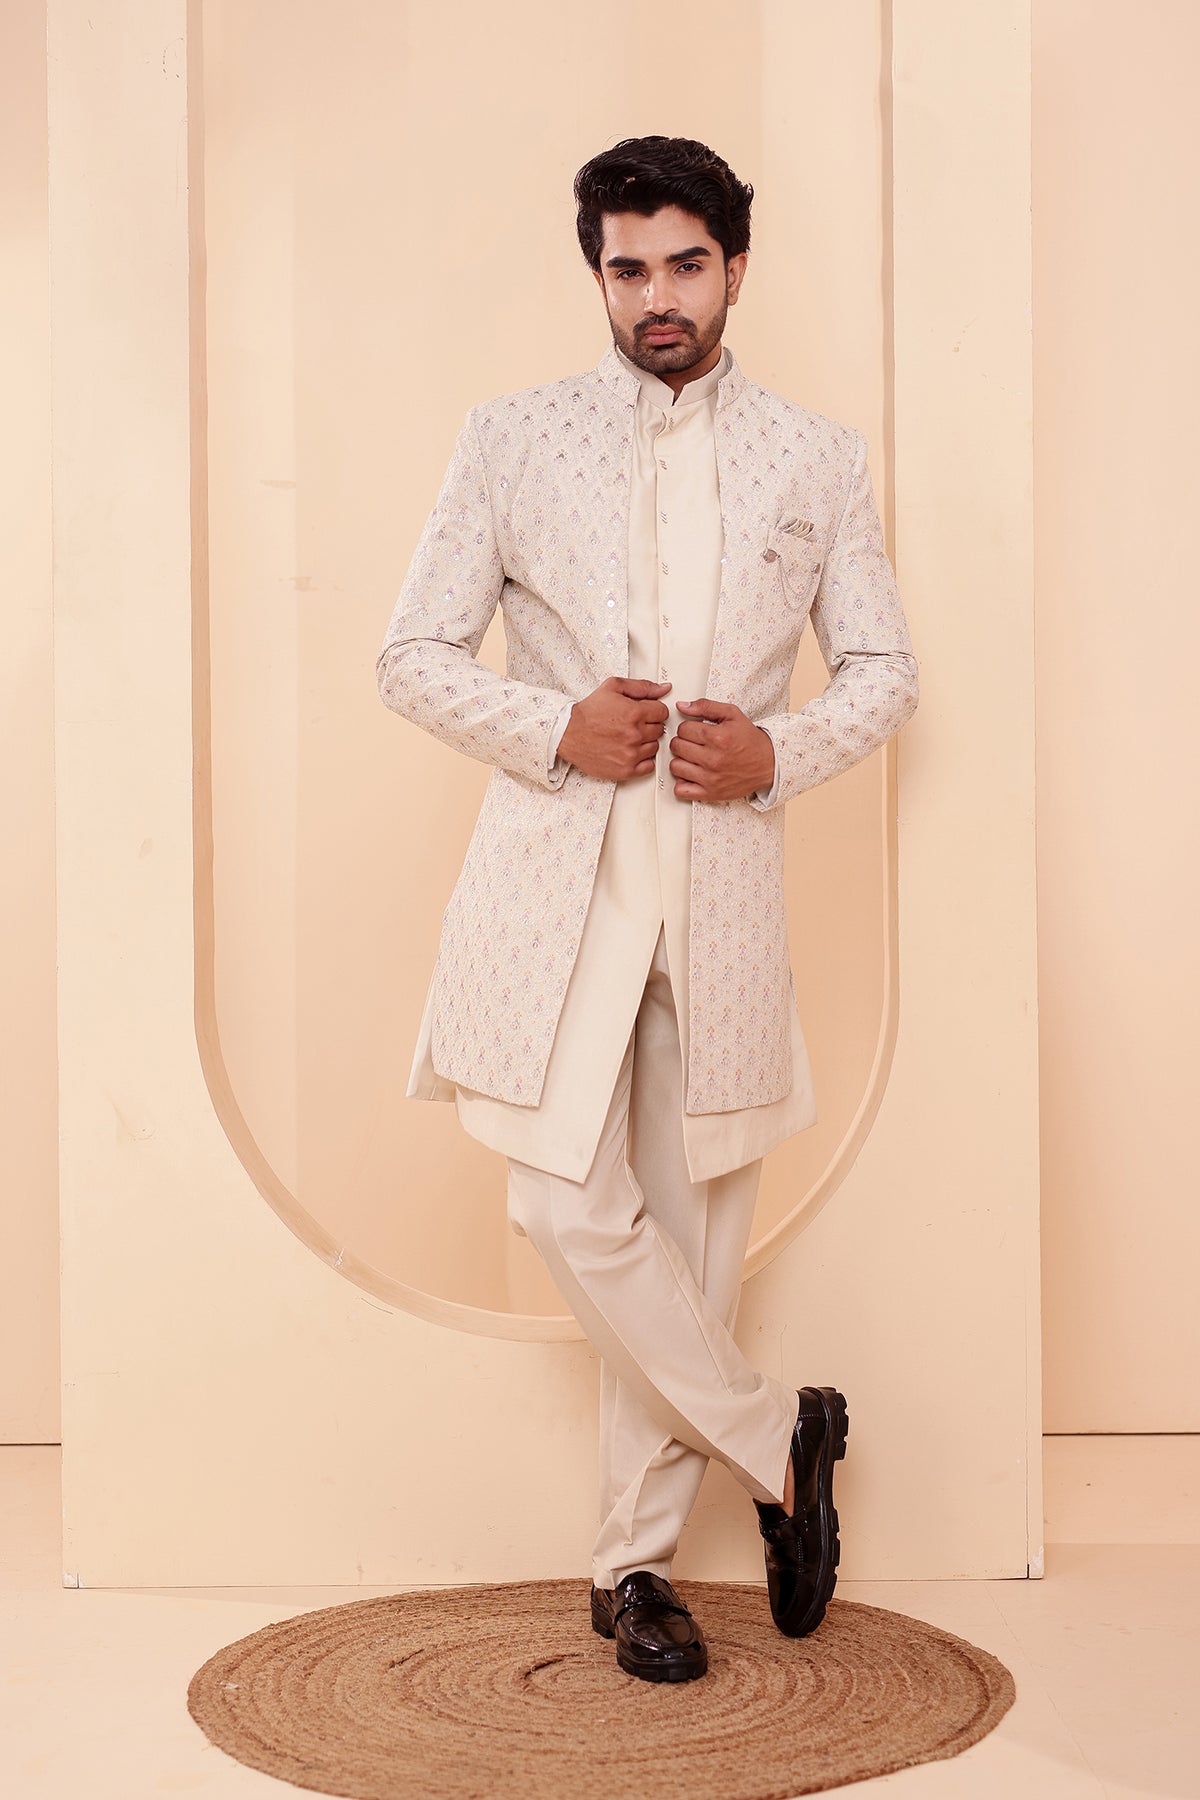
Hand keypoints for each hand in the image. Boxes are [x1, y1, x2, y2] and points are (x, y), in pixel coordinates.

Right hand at [558, 676, 672, 780]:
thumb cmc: (589, 711)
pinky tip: (630, 751)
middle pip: (660, 730)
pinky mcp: (626, 770)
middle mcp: (635, 734)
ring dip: (646, 742)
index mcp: (635, 713)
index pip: (663, 712)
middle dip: (649, 725)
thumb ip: (642, 687)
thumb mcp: (614, 687)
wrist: (568, 733)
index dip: (653, 711)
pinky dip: (643, 760)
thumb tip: (665, 688)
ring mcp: (631, 754)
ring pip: (655, 747)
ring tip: (629, 737)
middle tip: (633, 724)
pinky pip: (649, 766)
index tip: (643, 713)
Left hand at [669, 697, 774, 800]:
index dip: (687, 728)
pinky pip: (680, 790)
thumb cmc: (750, 740)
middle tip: (694, 743)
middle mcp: (712, 759)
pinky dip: (682, 783)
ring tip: (692, 758)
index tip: (695, 731)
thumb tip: (681, 706)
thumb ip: (705, 706)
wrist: (769, 764)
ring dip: (680, 761)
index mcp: (717, 737)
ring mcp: (710, 778)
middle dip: (683, 742)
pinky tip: (691, 775)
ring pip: (675, 767)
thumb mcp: (732, 714)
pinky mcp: (710, 793)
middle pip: (676, 746)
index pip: (683, 729)